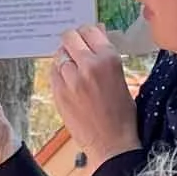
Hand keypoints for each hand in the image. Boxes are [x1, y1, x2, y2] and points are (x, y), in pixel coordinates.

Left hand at [49, 25, 136, 163]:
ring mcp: (71, 80)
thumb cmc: (122, 114)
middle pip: (69, 38)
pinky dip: (58, 72)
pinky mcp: (59, 93)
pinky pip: (53, 72)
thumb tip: (98, 33)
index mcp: (109, 59)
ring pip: (59, 55)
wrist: (112, 145)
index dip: (87, 33)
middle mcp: (88, 66)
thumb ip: (106, 56)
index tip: (86, 38)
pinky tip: (67, 80)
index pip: (90, 30)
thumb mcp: (121, 79)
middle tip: (75, 48)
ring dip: (65, 58)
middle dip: (72, 41)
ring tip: (73, 69)